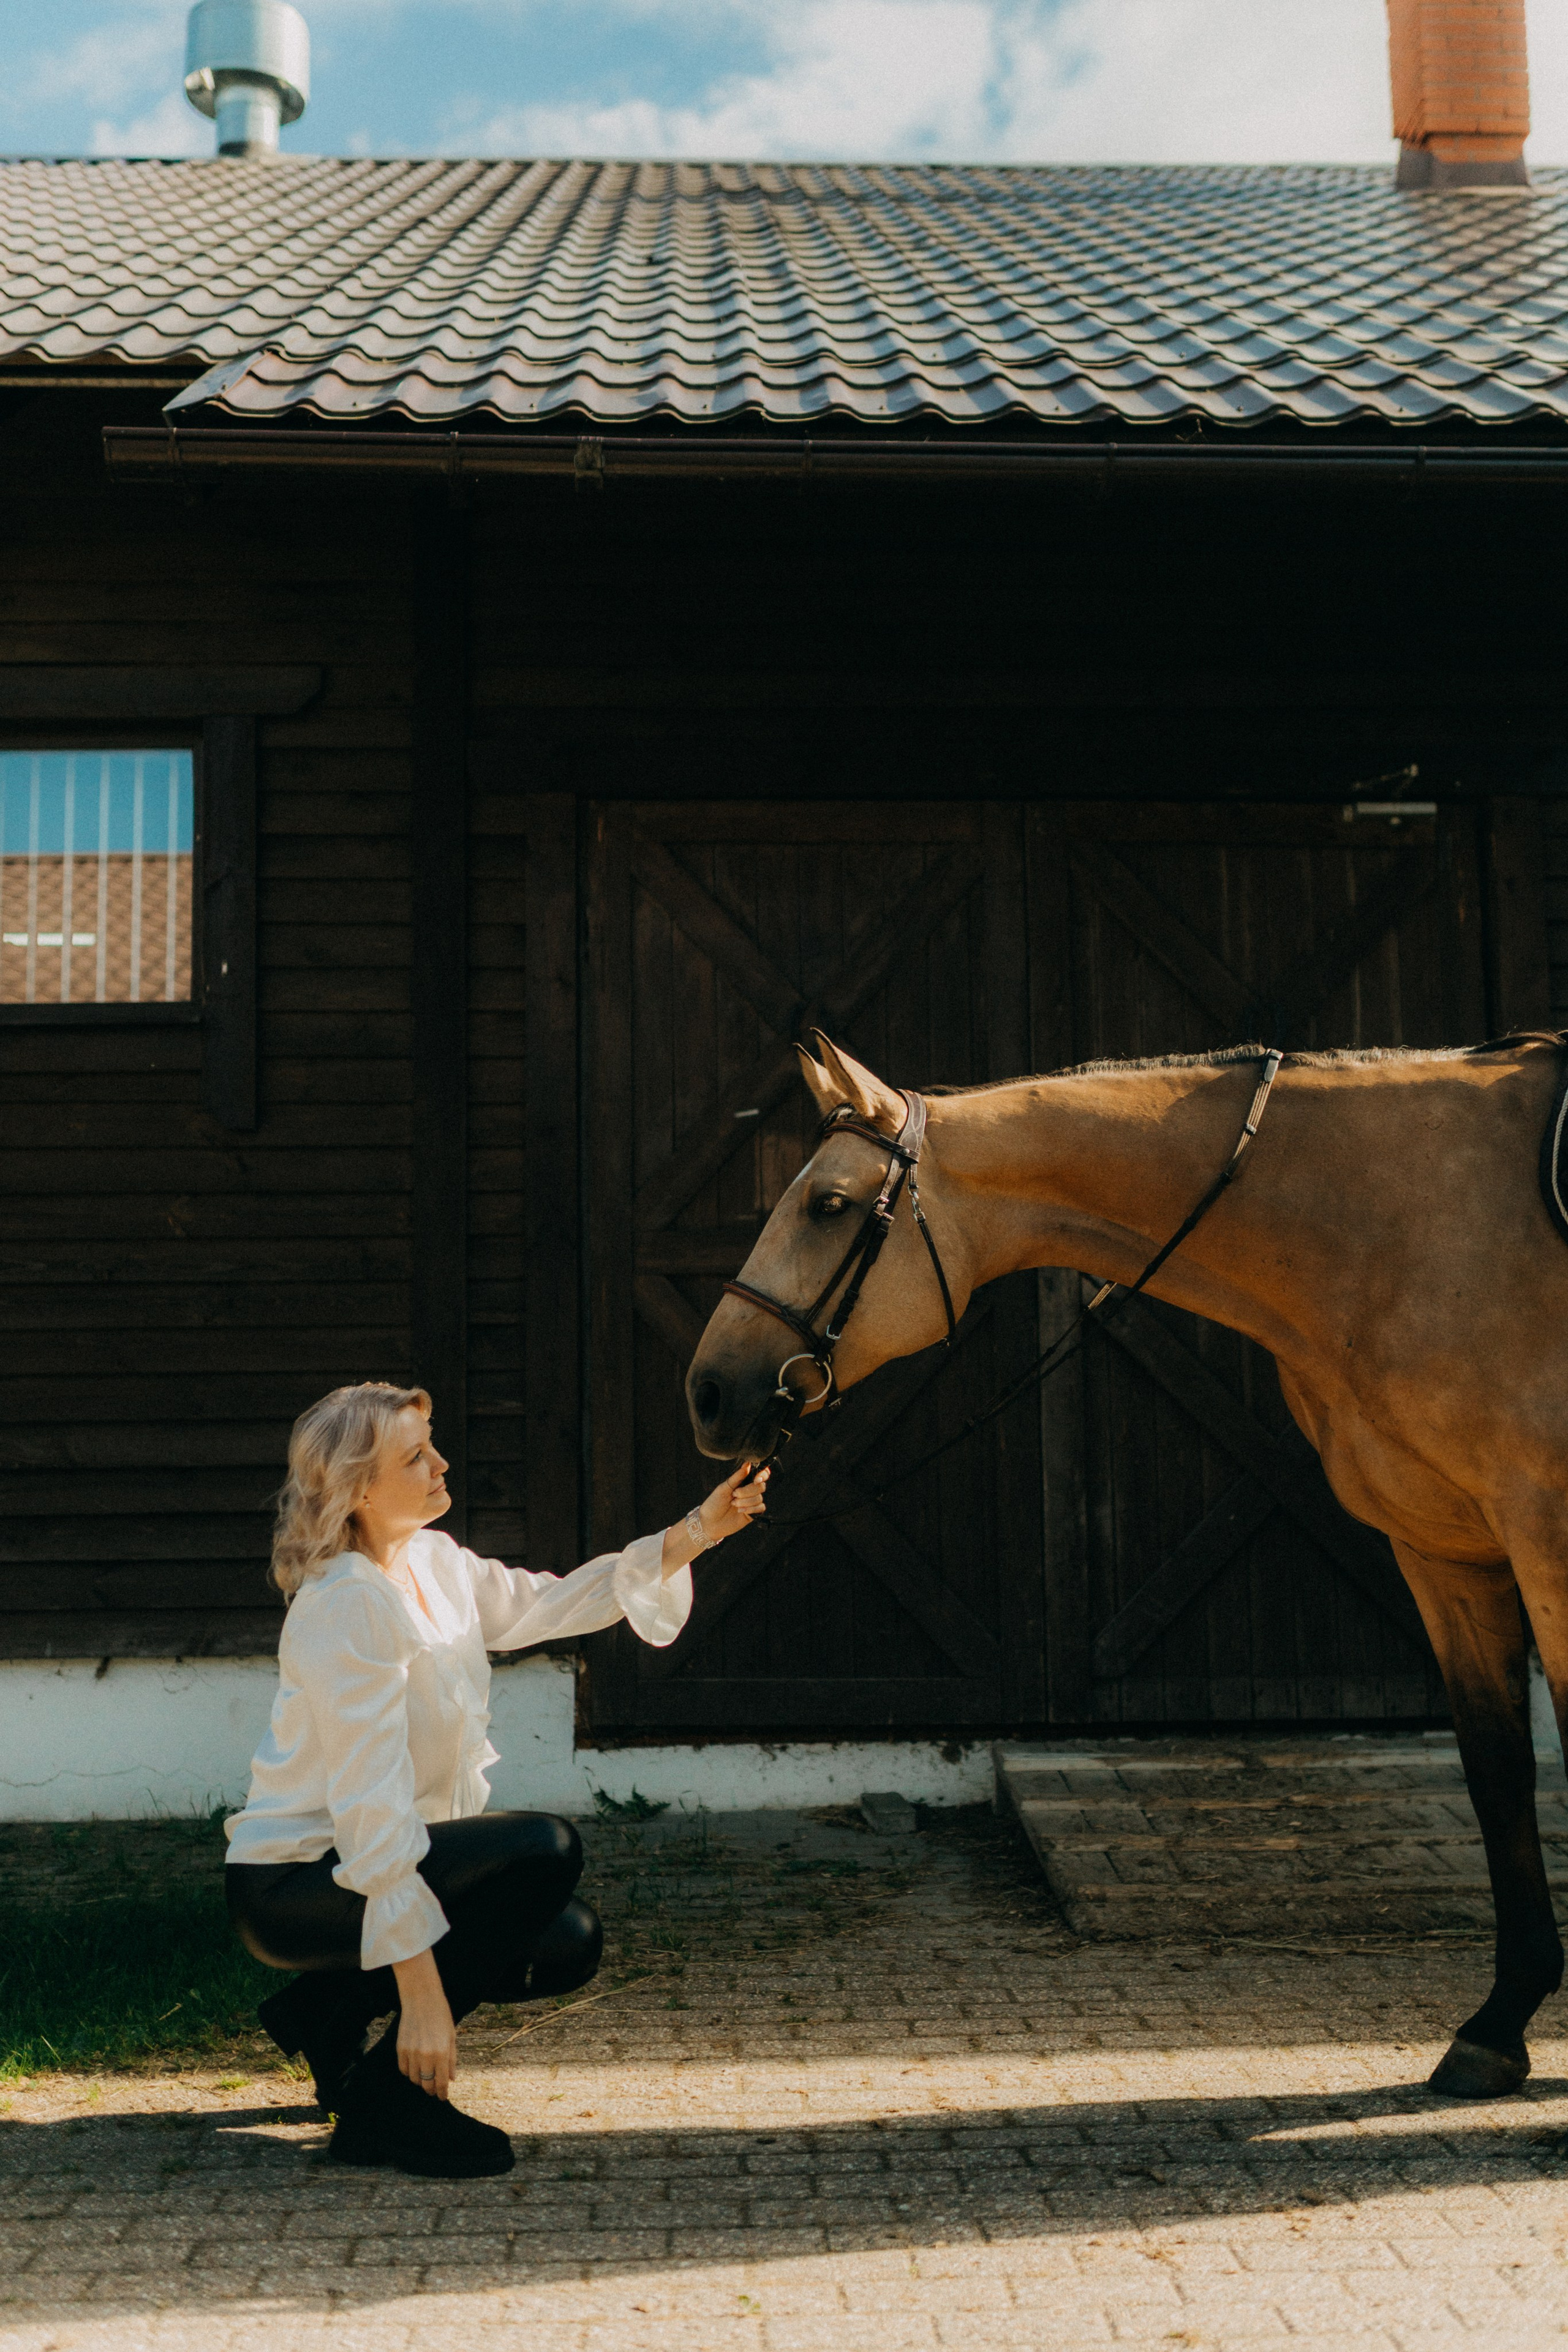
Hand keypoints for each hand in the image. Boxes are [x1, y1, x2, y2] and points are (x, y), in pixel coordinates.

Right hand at [392, 1948, 456, 2099]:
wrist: (422, 1999)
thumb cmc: (441, 2016)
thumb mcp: (451, 2037)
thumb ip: (451, 2059)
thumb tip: (451, 2079)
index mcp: (441, 2053)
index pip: (441, 2082)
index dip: (442, 2093)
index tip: (442, 2098)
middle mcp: (426, 2055)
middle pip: (426, 2083)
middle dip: (431, 2089)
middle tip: (433, 2090)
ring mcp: (411, 2052)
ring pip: (414, 2078)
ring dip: (420, 2080)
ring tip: (425, 2076)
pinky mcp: (400, 2048)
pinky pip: (403, 2069)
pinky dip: (409, 2071)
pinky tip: (415, 2067)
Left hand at [699, 1461, 769, 1543]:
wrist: (710, 1522)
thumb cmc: (714, 1503)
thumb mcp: (724, 1488)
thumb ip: (737, 1477)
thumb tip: (748, 1463)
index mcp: (743, 1481)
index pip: (760, 1474)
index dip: (762, 1475)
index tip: (755, 1480)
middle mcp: (749, 1491)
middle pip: (760, 1486)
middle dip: (747, 1491)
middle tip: (734, 1495)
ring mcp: (752, 1502)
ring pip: (759, 1498)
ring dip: (746, 1501)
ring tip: (734, 1504)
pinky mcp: (753, 1513)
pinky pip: (761, 1508)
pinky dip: (751, 1509)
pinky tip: (740, 1511)